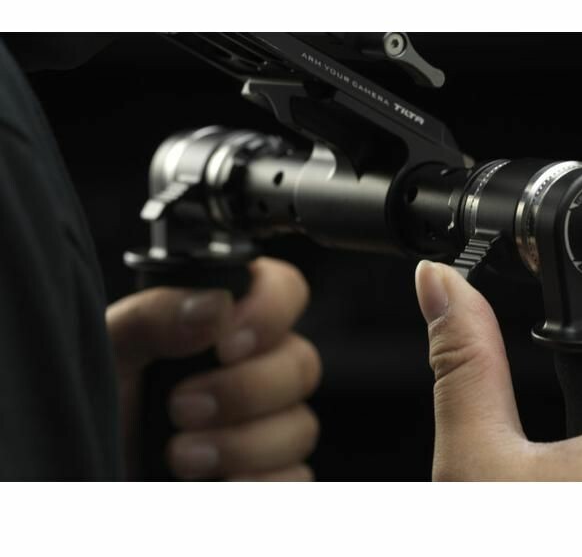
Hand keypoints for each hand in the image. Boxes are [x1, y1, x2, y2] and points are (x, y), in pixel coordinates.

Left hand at [107, 257, 320, 480]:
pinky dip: (257, 485)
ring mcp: (268, 426)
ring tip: (181, 457)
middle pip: (302, 364)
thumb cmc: (94, 401)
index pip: (285, 290)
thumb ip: (155, 315)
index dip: (270, 310)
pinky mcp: (269, 477)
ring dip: (244, 444)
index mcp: (227, 322)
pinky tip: (209, 486)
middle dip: (246, 389)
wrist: (83, 472)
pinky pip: (297, 480)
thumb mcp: (108, 348)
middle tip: (182, 407)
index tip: (226, 343)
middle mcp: (257, 368)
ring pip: (301, 426)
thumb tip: (216, 303)